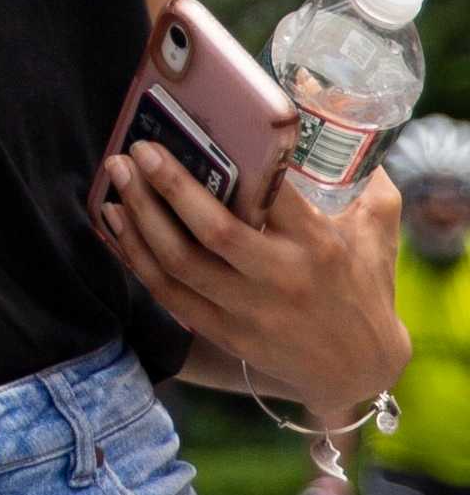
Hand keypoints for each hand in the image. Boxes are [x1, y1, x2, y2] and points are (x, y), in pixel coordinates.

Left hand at [97, 146, 410, 421]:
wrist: (361, 369)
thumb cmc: (365, 285)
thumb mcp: (378, 231)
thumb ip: (368, 183)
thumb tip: (343, 125)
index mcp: (318, 245)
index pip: (273, 195)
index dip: (234, 160)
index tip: (199, 130)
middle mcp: (281, 278)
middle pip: (213, 230)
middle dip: (169, 185)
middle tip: (138, 150)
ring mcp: (250, 310)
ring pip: (180, 262)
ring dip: (141, 217)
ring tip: (118, 176)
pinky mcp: (225, 333)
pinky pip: (168, 293)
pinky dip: (135, 256)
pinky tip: (116, 223)